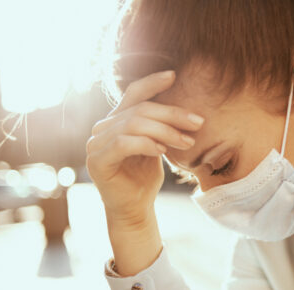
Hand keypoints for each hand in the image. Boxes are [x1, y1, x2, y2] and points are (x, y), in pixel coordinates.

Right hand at [86, 70, 203, 230]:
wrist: (134, 209)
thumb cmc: (145, 178)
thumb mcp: (156, 146)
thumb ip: (159, 126)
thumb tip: (183, 107)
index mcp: (116, 120)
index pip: (133, 93)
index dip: (153, 82)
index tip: (175, 76)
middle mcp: (102, 127)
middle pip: (140, 109)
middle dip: (172, 114)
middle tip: (198, 123)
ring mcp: (96, 143)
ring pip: (134, 124)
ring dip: (165, 131)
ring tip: (186, 142)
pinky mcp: (97, 161)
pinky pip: (123, 143)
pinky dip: (146, 143)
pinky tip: (162, 150)